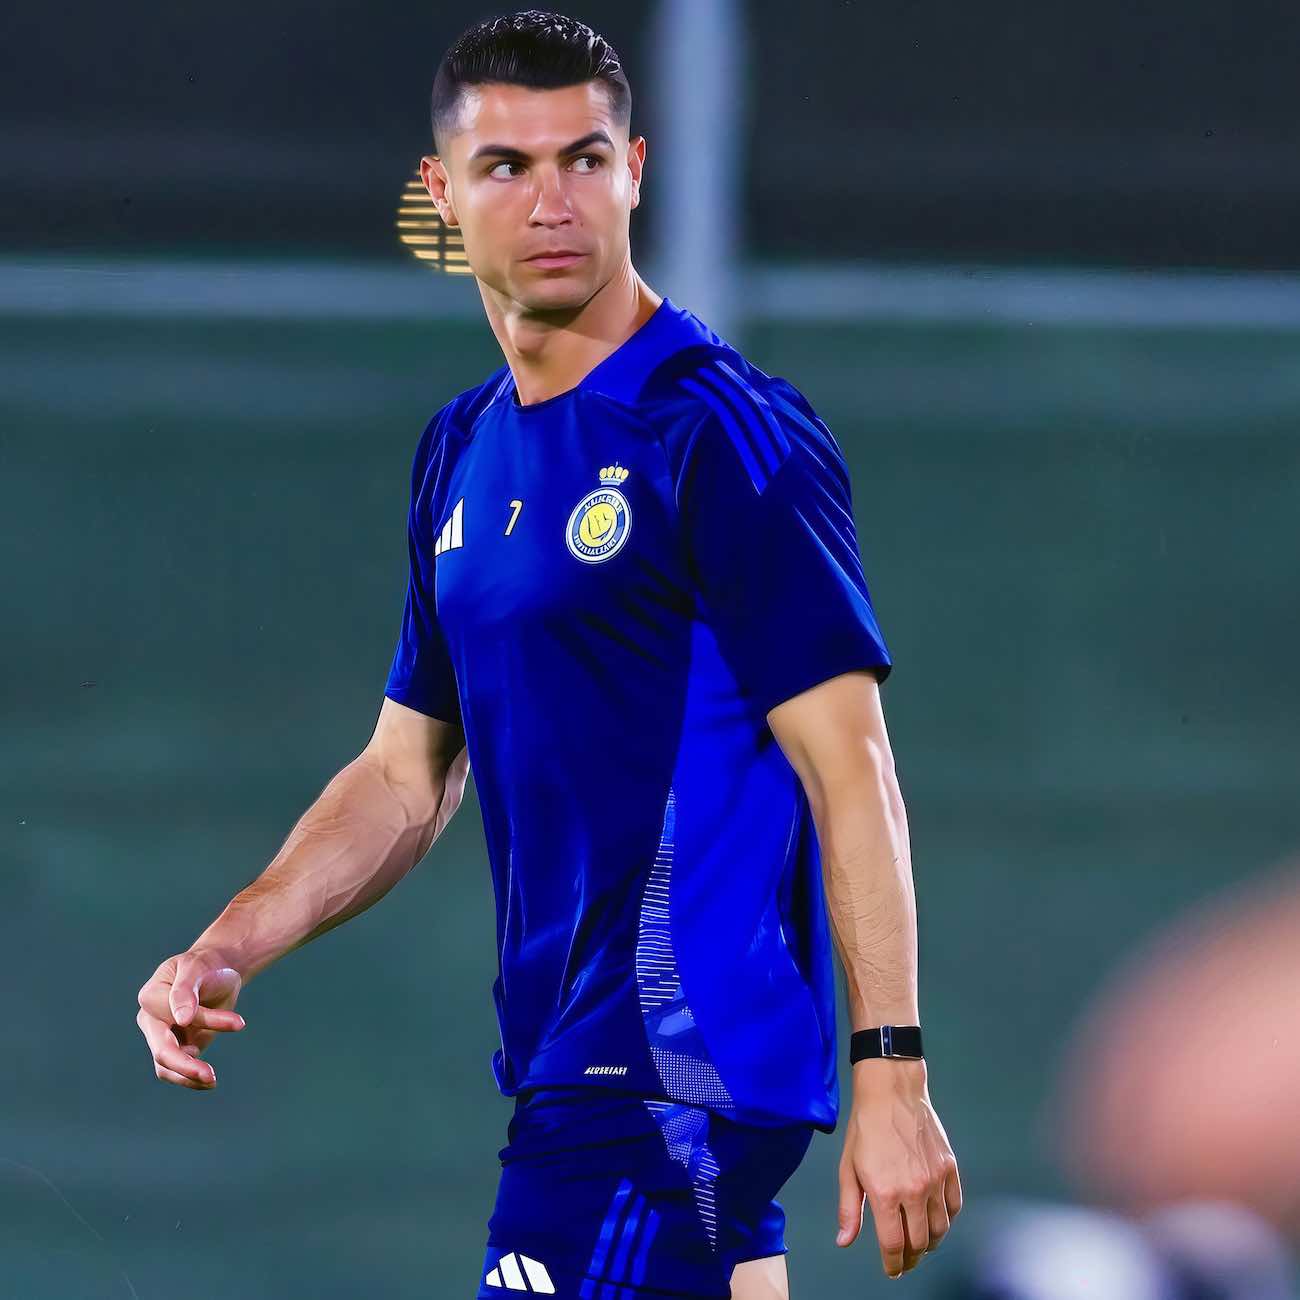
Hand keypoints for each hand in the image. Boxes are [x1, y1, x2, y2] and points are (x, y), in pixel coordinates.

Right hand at [136, 949, 245, 1089]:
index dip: (204, 1020)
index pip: (172, 1016)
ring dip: (188, 1077)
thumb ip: (185, 990)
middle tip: (211, 1075)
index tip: (239, 1023)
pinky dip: (191, 1078)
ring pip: (166, 1067)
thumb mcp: (196, 968)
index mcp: (150, 996)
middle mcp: (150, 1020)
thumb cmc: (206, 966)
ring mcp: (161, 1037)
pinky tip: (210, 1081)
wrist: (218, 971)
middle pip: (162, 1050)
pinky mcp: (177, 1049)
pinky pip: (177, 1071)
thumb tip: (180, 1020)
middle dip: (185, 1066)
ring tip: (212, 1080)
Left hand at [835, 1059, 961, 1278]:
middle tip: (904, 1260)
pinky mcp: (949, 1168)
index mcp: (885, 1193)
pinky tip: (936, 1220)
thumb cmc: (866, 1127)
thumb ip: (848, 1209)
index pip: (894, 1245)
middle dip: (911, 1258)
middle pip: (919, 1242)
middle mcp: (914, 1190)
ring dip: (930, 1242)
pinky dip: (947, 1220)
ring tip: (920, 1243)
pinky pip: (954, 1206)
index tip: (891, 1270)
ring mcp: (935, 1180)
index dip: (893, 1264)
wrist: (891, 1091)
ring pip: (940, 1229)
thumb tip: (844, 1241)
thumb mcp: (848, 1168)